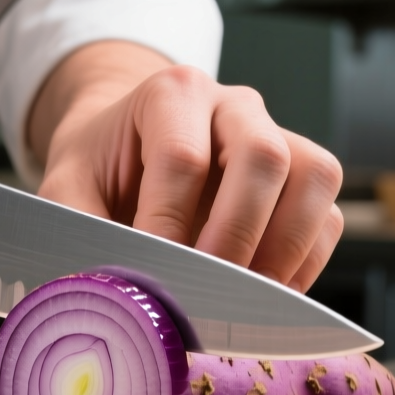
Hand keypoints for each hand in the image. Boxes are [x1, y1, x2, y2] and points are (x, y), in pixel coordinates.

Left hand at [32, 42, 343, 291]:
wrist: (128, 151)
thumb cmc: (101, 169)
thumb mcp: (66, 189)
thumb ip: (76, 231)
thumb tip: (96, 290)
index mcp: (172, 94)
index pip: (184, 159)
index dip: (169, 227)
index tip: (154, 278)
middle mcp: (234, 106)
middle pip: (264, 156)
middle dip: (237, 237)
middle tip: (206, 294)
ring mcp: (279, 136)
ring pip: (314, 177)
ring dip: (285, 249)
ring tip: (245, 300)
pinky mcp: (302, 178)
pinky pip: (328, 216)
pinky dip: (307, 263)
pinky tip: (266, 297)